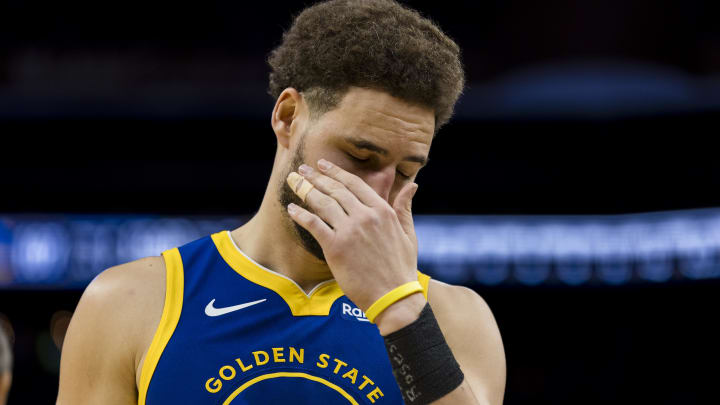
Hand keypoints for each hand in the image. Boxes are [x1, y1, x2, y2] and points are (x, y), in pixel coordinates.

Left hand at [286, 158, 420, 312]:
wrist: (393, 296)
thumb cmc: (401, 267)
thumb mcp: (408, 233)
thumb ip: (404, 207)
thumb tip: (412, 185)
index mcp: (383, 211)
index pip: (355, 184)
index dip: (336, 172)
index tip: (323, 165)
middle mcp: (365, 216)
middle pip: (336, 190)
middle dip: (316, 177)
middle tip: (303, 169)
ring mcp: (350, 231)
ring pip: (323, 203)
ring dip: (305, 189)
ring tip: (294, 181)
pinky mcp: (336, 247)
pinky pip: (314, 224)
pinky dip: (301, 214)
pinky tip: (292, 208)